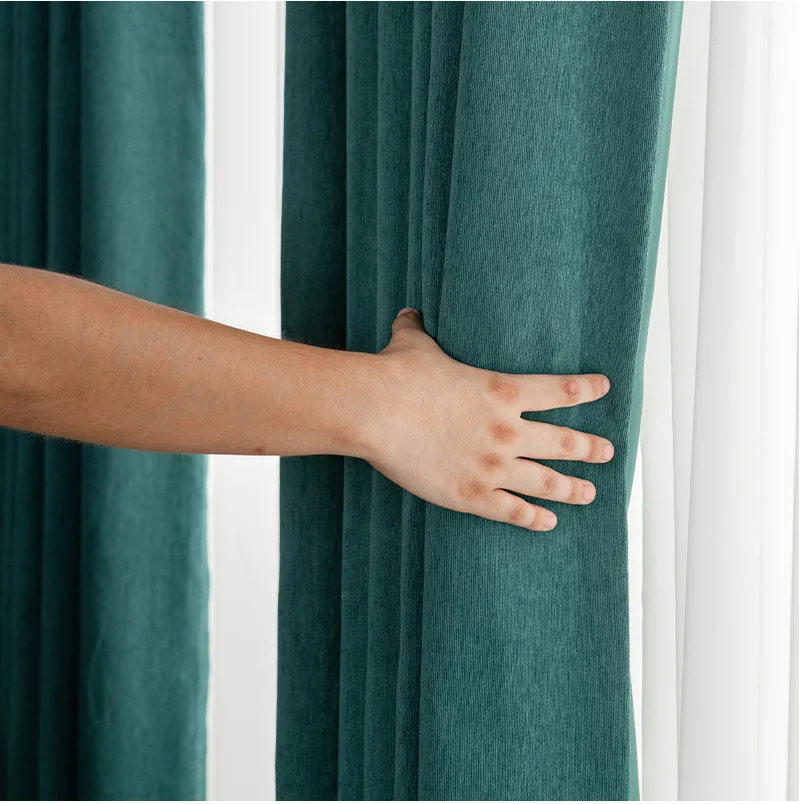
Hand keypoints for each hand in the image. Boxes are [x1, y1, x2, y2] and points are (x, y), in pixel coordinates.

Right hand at [364, 308, 613, 530]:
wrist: (374, 410)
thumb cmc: (396, 375)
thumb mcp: (412, 344)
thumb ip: (417, 328)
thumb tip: (408, 312)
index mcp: (502, 391)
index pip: (560, 390)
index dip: (587, 389)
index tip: (605, 388)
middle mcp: (507, 430)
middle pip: (564, 442)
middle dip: (590, 448)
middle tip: (608, 452)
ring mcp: (492, 466)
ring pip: (547, 482)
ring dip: (573, 488)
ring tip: (591, 493)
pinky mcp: (471, 495)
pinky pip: (513, 512)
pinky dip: (534, 519)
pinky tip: (548, 522)